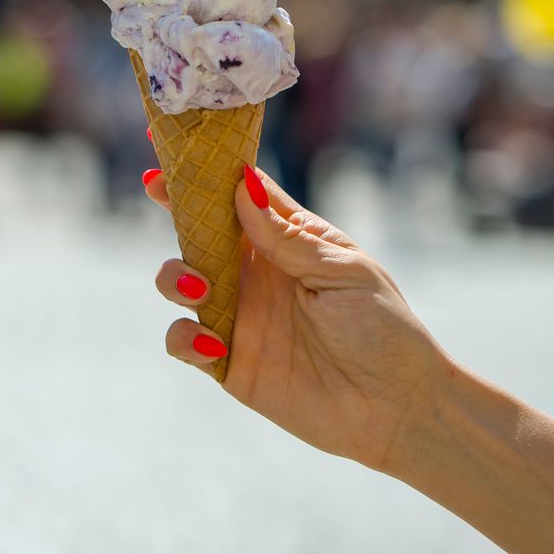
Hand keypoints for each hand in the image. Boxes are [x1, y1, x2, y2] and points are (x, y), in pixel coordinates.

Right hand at [145, 166, 453, 473]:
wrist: (396, 408)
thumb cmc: (383, 330)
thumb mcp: (342, 272)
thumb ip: (287, 236)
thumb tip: (240, 187)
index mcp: (288, 242)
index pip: (241, 196)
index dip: (207, 170)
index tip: (172, 146)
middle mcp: (257, 274)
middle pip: (200, 231)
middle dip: (174, 208)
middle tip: (157, 189)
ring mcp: (239, 317)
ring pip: (180, 282)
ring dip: (175, 276)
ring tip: (201, 288)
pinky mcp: (228, 363)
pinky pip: (184, 343)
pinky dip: (184, 339)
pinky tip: (212, 343)